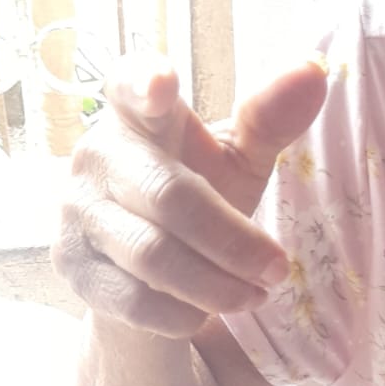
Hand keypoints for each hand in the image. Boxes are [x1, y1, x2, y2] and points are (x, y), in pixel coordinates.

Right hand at [53, 54, 327, 337]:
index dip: (144, 82)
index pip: (129, 86)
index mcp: (137, 114)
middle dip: (233, 241)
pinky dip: (182, 313)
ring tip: (255, 294)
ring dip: (217, 285)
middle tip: (278, 269)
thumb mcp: (238, 159)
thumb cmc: (200, 193)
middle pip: (168, 196)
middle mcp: (95, 155)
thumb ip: (270, 119)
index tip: (163, 82)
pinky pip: (133, 299)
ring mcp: (75, 211)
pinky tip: (205, 314)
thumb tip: (314, 71)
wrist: (145, 269)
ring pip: (153, 255)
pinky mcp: (70, 266)